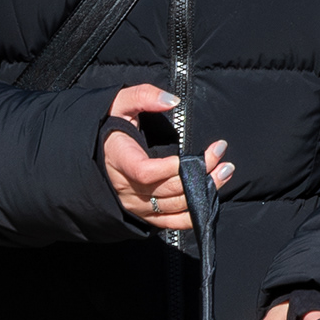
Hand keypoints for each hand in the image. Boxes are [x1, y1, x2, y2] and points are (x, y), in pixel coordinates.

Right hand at [102, 83, 233, 235]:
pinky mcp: (143, 213)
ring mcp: (134, 204)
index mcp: (119, 159)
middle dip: (198, 175)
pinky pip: (170, 222)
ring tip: (224, 171)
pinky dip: (192, 215)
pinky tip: (210, 198)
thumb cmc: (108, 125)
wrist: (95, 152)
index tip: (196, 156)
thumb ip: (144, 96)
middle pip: (167, 190)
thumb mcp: (118, 102)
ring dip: (203, 192)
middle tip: (221, 156)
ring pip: (173, 205)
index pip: (145, 172)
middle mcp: (125, 187)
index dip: (172, 168)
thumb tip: (172, 100)